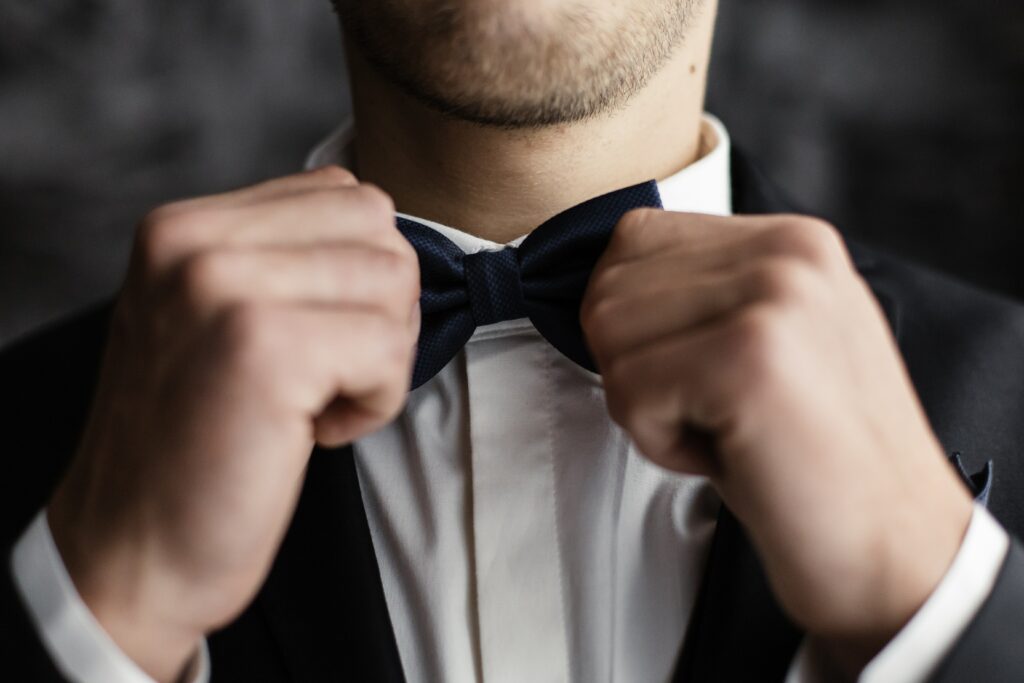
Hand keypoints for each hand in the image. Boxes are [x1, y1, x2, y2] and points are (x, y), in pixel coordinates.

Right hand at [47, 166, 418, 681]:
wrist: (133, 552)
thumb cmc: (193, 444)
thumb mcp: (212, 321)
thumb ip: (281, 260)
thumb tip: (384, 239)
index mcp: (183, 227)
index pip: (342, 193)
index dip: (359, 275)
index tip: (315, 340)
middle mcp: (194, 242)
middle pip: (378, 228)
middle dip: (381, 309)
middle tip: (327, 375)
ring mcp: (225, 288)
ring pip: (393, 281)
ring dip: (379, 357)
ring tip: (314, 402)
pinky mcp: (264, 349)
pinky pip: (387, 348)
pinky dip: (376, 401)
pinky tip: (316, 431)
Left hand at [582, 210, 972, 670]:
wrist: (893, 545)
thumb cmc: (815, 457)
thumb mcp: (774, 340)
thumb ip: (707, 292)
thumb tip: (607, 278)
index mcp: (791, 239)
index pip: (635, 239)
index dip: (634, 322)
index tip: (694, 374)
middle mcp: (786, 252)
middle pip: (610, 288)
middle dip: (636, 368)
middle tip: (714, 412)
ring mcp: (771, 296)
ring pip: (609, 335)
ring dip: (647, 406)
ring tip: (726, 429)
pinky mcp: (748, 356)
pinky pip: (628, 390)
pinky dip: (659, 442)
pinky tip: (730, 452)